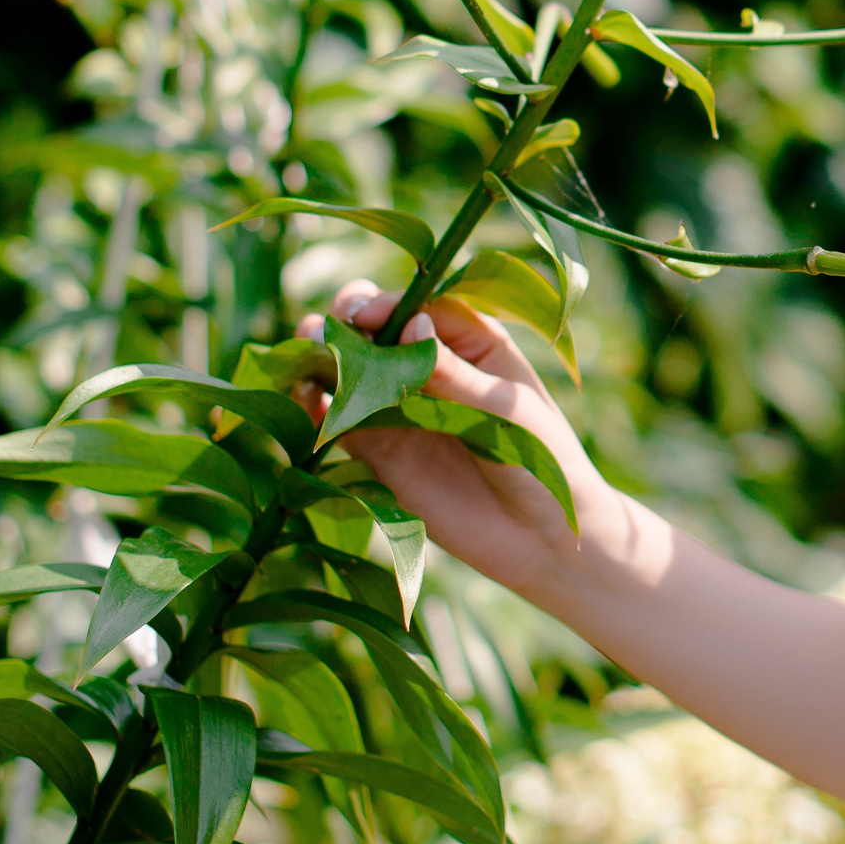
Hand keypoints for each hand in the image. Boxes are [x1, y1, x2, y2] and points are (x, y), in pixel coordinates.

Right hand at [296, 280, 613, 596]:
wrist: (542, 539)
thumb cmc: (542, 461)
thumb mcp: (502, 412)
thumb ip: (453, 375)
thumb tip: (412, 327)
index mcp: (472, 342)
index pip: (419, 307)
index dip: (387, 304)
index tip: (361, 313)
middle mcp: (430, 367)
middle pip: (377, 330)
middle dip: (347, 323)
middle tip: (327, 331)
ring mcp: (402, 408)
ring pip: (351, 372)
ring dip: (322, 358)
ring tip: (305, 355)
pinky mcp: (380, 451)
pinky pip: (340, 421)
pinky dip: (316, 407)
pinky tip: (302, 398)